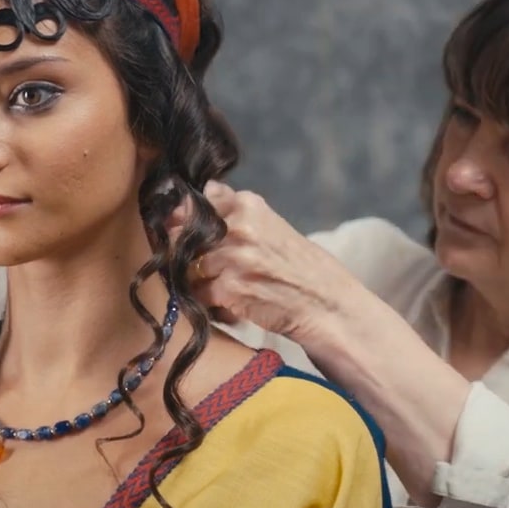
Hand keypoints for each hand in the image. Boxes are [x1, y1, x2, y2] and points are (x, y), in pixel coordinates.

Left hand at [166, 181, 358, 344]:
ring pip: (186, 267)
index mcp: (249, 205)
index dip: (184, 220)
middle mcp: (239, 226)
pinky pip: (197, 294)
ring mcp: (234, 257)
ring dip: (197, 281)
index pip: (197, 201)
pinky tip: (228, 305)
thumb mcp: (270, 227)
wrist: (327, 305)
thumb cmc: (298, 267)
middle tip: (201, 268)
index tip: (182, 232)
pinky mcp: (230, 288)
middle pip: (184, 236)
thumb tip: (181, 208)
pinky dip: (207, 303)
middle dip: (185, 254)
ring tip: (222, 289)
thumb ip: (232, 215)